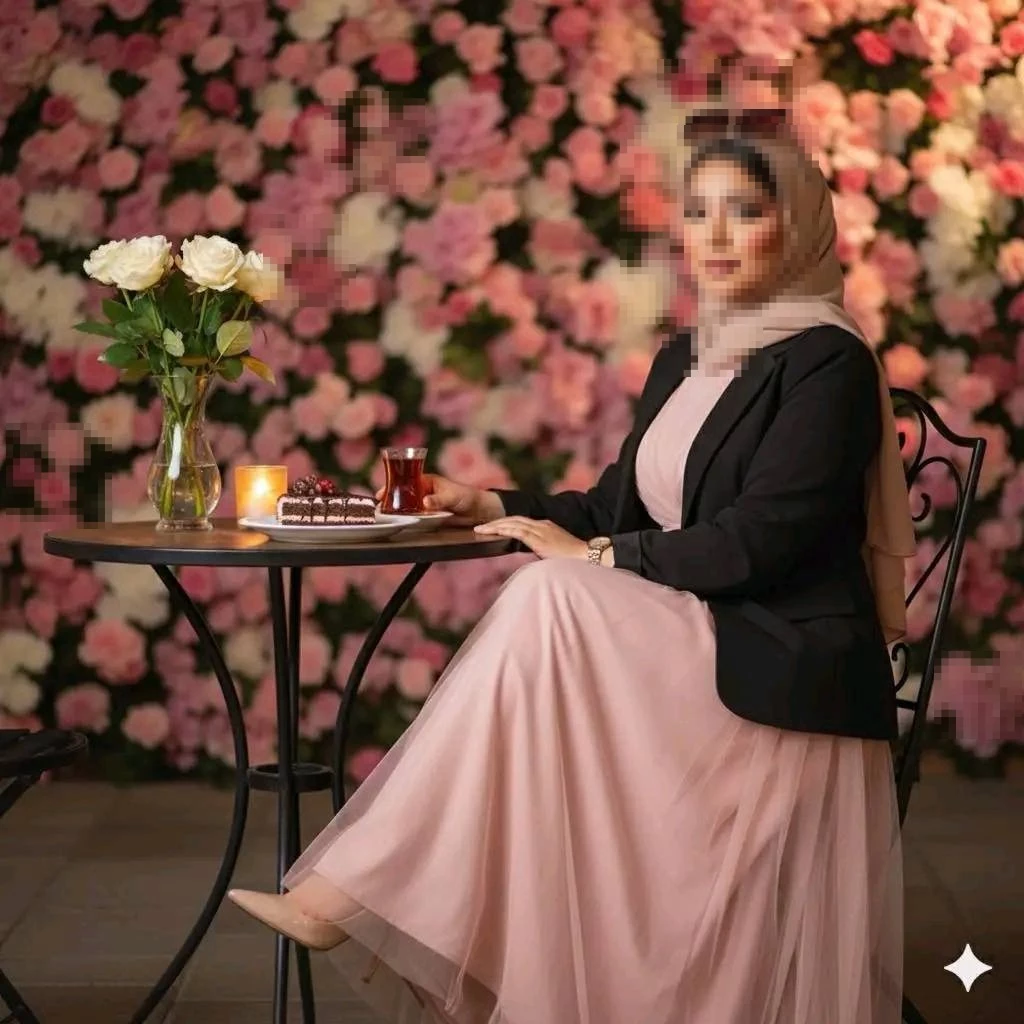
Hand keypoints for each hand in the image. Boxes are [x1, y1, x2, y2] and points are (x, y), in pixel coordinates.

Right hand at [375, 473, 502, 525]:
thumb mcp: (452, 495)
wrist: (478, 512)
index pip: (405, 481)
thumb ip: (438, 499)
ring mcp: (425, 506)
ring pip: (407, 508)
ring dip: (397, 512)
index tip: (381, 493)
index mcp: (427, 481)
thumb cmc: (467, 496)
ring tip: (384, 516)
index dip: (392, 486)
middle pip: (403, 495)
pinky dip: (407, 521)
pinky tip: (399, 524)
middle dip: (391, 500)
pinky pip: (415, 519)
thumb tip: (424, 502)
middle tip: (379, 507)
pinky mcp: (429, 518)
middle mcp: (423, 493)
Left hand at [474, 517, 587, 559]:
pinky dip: (504, 530)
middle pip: (513, 519)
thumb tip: (532, 554)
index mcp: (545, 526)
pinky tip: (493, 532)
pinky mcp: (539, 538)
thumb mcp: (553, 551)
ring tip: (480, 529)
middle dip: (495, 522)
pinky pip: (518, 531)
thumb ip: (541, 549)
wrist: (586, 557)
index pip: (520, 521)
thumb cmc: (572, 559)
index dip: (504, 522)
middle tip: (479, 526)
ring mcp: (541, 530)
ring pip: (513, 523)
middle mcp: (542, 524)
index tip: (491, 526)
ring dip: (495, 525)